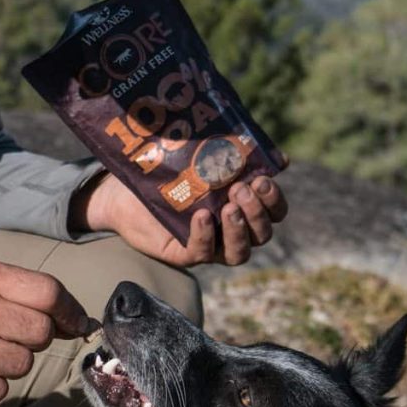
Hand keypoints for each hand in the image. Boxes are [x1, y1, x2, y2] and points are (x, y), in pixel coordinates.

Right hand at [0, 261, 88, 406]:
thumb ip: (20, 294)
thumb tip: (79, 321)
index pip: (48, 292)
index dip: (70, 311)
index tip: (75, 324)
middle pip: (41, 332)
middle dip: (32, 340)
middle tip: (3, 338)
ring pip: (23, 364)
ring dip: (9, 364)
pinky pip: (0, 389)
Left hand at [73, 168, 288, 268]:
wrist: (125, 189)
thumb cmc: (171, 170)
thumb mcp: (204, 157)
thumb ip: (236, 152)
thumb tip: (281, 156)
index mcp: (243, 206)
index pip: (274, 212)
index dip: (274, 200)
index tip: (263, 178)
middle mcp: (232, 229)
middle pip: (262, 234)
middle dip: (257, 212)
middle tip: (241, 188)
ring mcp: (211, 245)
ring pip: (240, 252)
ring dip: (240, 230)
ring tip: (229, 207)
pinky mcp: (186, 254)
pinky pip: (203, 253)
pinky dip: (206, 236)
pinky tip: (202, 216)